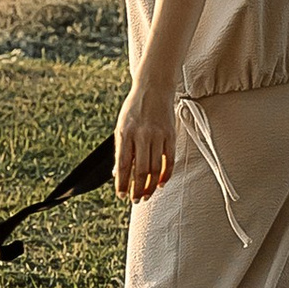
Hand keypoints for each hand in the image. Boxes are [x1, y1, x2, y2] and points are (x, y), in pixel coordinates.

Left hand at [114, 77, 178, 199]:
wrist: (153, 87)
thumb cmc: (135, 109)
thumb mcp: (121, 126)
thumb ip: (121, 150)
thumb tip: (117, 174)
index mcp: (125, 133)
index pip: (123, 164)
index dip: (122, 183)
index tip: (121, 195)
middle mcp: (141, 135)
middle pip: (140, 170)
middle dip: (137, 189)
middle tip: (135, 200)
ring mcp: (158, 135)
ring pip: (155, 168)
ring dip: (150, 186)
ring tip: (146, 196)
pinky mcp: (171, 135)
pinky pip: (169, 160)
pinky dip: (165, 175)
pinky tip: (160, 184)